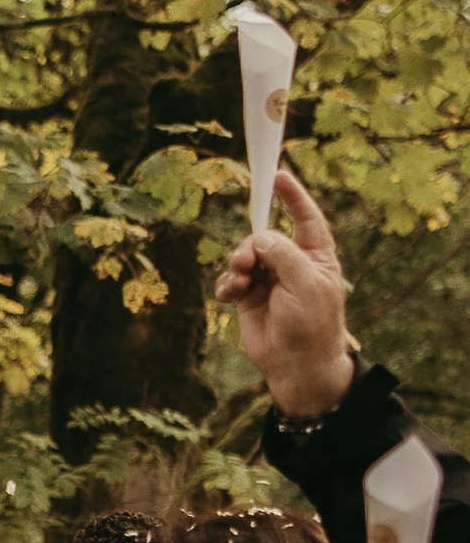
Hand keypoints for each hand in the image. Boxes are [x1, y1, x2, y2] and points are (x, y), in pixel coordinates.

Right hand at [214, 165, 353, 419]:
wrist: (296, 366)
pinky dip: (227, 284)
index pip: (306, 218)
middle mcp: (292, 265)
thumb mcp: (305, 283)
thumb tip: (260, 238)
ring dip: (237, 264)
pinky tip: (228, 295)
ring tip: (238, 281)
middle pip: (266, 236)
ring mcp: (269, 281)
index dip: (293, 196)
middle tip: (245, 262)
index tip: (278, 175)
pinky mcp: (249, 297)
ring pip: (245, 255)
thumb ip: (283, 253)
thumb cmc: (311, 326)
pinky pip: (231, 279)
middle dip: (252, 245)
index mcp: (316, 257)